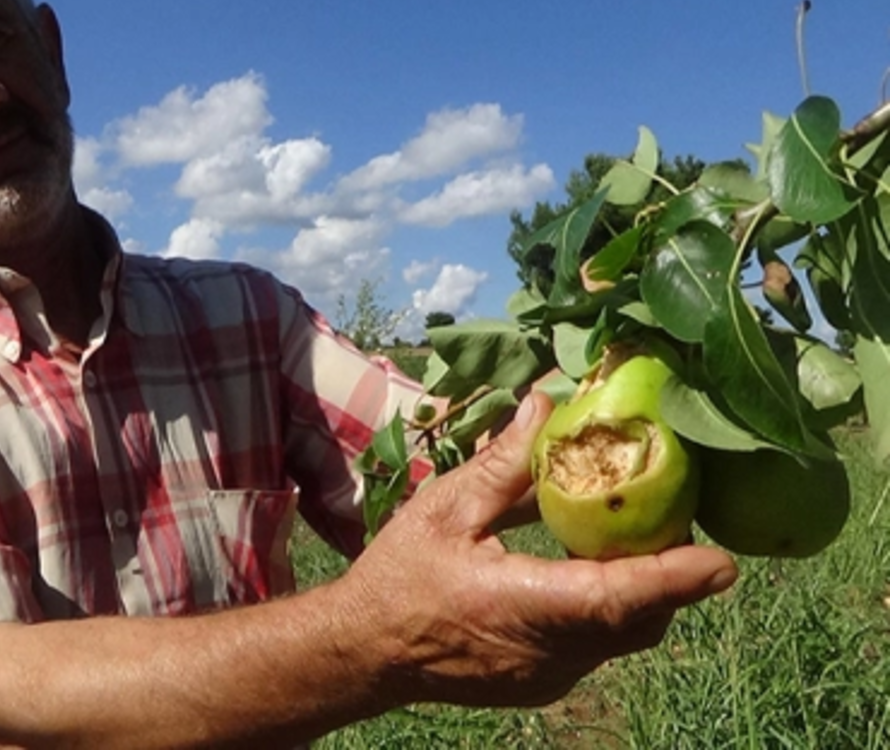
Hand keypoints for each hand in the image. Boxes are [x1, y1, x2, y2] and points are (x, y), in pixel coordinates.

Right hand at [346, 392, 737, 708]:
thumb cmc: (399, 577)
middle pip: (636, 621)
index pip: (610, 601)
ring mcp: (549, 676)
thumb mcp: (443, 509)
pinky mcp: (547, 682)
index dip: (670, 581)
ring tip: (641, 533)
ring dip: (643, 590)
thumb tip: (546, 407)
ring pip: (625, 636)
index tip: (722, 563)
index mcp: (516, 606)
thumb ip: (503, 465)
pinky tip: (592, 566)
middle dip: (671, 575)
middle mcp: (544, 653)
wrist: (366, 651)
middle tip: (680, 514)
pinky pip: (600, 644)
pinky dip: (613, 607)